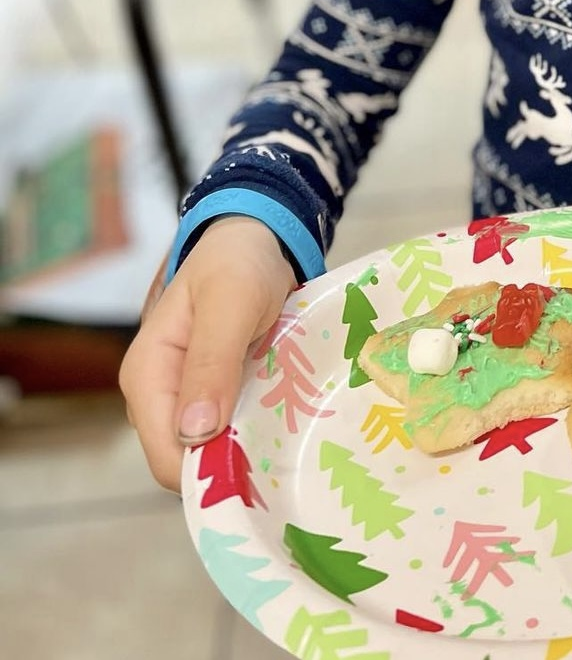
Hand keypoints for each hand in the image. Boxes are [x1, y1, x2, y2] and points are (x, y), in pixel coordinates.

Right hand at [119, 218, 296, 490]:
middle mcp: (156, 395)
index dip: (210, 471)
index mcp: (146, 376)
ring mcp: (182, 395)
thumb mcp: (230, 303)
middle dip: (232, 462)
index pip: (167, 459)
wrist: (253, 235)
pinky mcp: (209, 392)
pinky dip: (254, 428)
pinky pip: (227, 428)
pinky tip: (284, 417)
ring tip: (290, 433)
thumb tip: (194, 433)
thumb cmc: (238, 263)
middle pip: (188, 461)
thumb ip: (211, 364)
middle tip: (285, 447)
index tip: (262, 465)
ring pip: (210, 448)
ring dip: (247, 446)